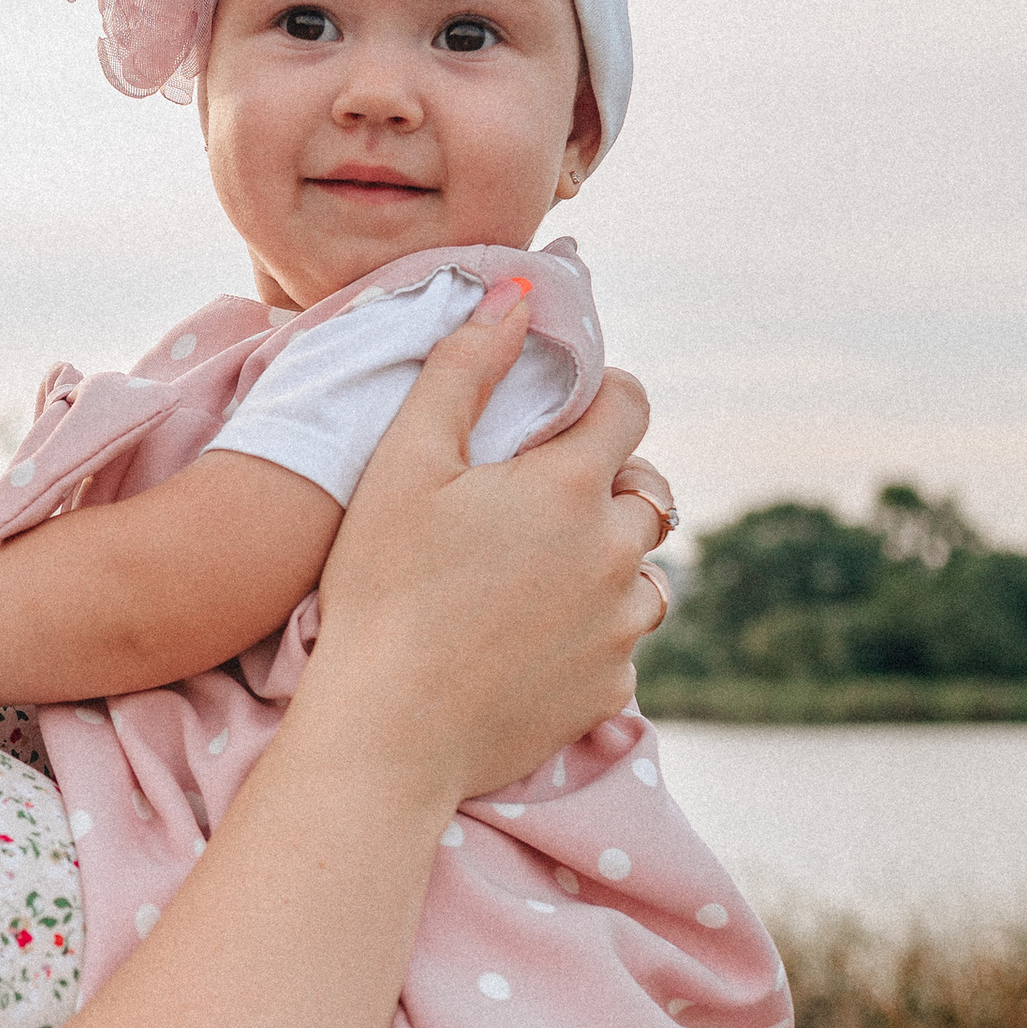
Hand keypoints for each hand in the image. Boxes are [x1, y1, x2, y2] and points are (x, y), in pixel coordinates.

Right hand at [296, 280, 667, 801]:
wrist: (388, 732)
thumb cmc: (381, 590)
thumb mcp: (404, 465)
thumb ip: (462, 369)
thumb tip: (516, 295)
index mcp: (573, 486)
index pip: (630, 405)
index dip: (602, 396)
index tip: (566, 411)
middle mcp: (617, 553)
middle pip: (645, 492)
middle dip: (605, 485)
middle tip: (535, 503)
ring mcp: (621, 627)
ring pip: (645, 572)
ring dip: (609, 563)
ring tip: (539, 575)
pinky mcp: (610, 689)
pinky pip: (622, 644)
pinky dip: (592, 633)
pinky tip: (530, 640)